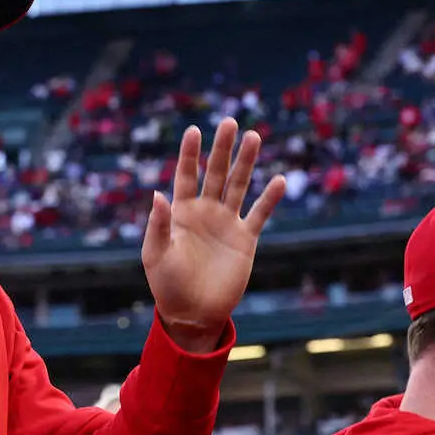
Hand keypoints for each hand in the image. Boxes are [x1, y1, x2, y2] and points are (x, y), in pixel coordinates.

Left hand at [141, 118, 286, 352]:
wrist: (193, 312)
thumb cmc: (167, 284)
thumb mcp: (155, 255)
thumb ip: (158, 225)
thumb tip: (157, 194)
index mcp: (181, 212)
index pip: (186, 175)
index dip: (190, 153)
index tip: (194, 130)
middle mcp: (205, 211)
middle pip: (215, 172)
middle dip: (222, 148)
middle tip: (229, 122)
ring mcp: (227, 222)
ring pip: (238, 186)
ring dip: (247, 162)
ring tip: (254, 136)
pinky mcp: (245, 239)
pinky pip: (259, 214)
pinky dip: (269, 198)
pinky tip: (279, 180)